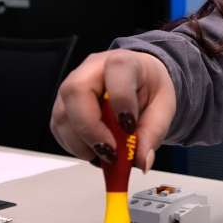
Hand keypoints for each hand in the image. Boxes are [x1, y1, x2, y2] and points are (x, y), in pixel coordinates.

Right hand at [50, 49, 175, 171]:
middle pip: (76, 92)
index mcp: (122, 62)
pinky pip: (59, 128)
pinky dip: (74, 146)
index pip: (116, 72)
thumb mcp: (164, 107)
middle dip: (91, 129)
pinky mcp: (63, 105)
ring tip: (105, 157)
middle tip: (111, 153)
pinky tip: (94, 151)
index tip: (129, 128)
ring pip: (62, 114)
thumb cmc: (148, 88)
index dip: (121, 102)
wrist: (139, 82)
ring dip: (81, 143)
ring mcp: (72, 86)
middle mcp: (91, 70)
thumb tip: (142, 160)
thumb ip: (154, 132)